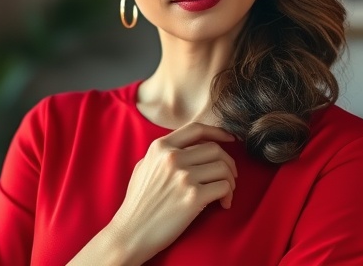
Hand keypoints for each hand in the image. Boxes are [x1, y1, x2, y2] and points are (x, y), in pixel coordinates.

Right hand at [107, 122, 238, 262]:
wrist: (131, 232)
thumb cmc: (137, 202)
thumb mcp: (144, 167)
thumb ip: (163, 154)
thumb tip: (187, 147)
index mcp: (160, 147)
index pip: (196, 129)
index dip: (218, 132)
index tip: (230, 139)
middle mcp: (172, 158)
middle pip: (215, 149)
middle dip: (228, 162)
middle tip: (228, 176)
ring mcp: (183, 177)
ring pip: (223, 167)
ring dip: (230, 180)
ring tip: (226, 192)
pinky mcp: (193, 197)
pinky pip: (224, 187)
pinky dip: (228, 195)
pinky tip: (223, 204)